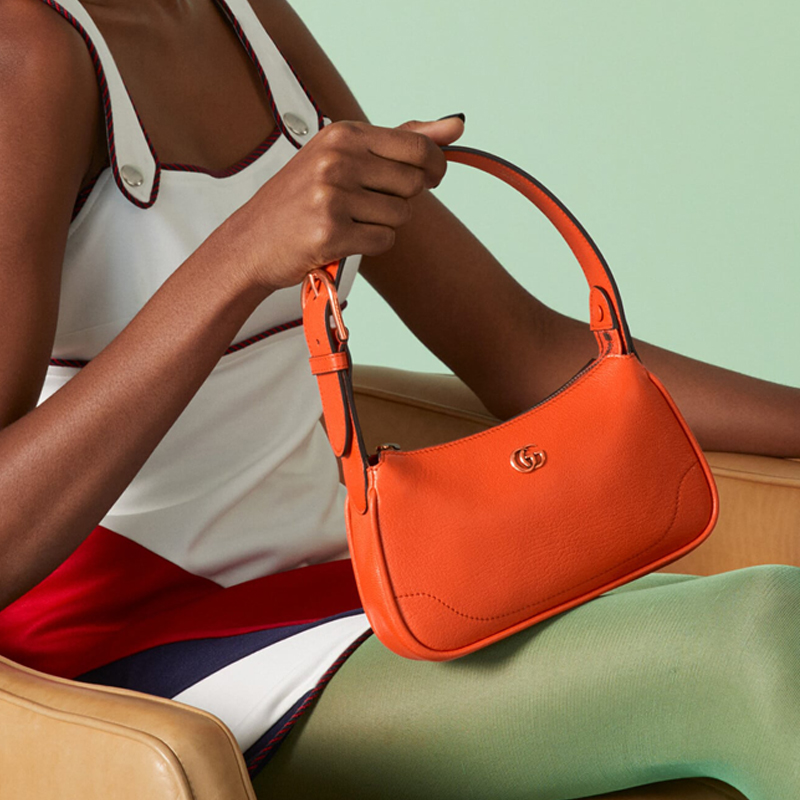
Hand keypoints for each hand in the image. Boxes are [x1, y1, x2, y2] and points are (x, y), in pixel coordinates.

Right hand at [219, 116, 464, 293]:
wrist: (251, 241)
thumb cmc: (301, 198)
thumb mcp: (345, 155)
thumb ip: (403, 139)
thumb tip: (457, 125)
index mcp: (343, 134)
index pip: (419, 148)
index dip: (435, 168)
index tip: (430, 177)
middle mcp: (337, 159)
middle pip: (414, 184)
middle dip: (402, 199)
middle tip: (369, 203)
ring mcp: (332, 196)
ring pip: (401, 215)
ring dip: (384, 223)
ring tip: (350, 220)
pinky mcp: (330, 233)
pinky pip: (384, 240)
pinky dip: (371, 244)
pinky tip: (344, 238)